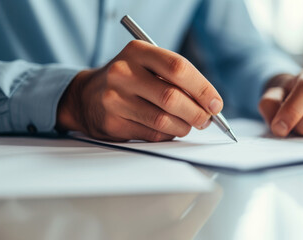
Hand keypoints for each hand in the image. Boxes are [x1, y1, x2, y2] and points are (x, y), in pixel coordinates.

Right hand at [56, 40, 222, 140]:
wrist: (86, 95)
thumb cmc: (129, 79)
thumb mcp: (148, 65)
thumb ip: (177, 79)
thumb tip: (210, 104)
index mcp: (138, 51)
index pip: (178, 68)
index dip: (202, 88)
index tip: (216, 104)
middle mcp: (123, 73)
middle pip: (172, 97)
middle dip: (197, 113)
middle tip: (205, 119)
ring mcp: (115, 99)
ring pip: (164, 120)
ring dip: (184, 127)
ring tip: (188, 125)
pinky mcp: (112, 123)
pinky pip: (152, 135)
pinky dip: (168, 135)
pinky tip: (168, 129)